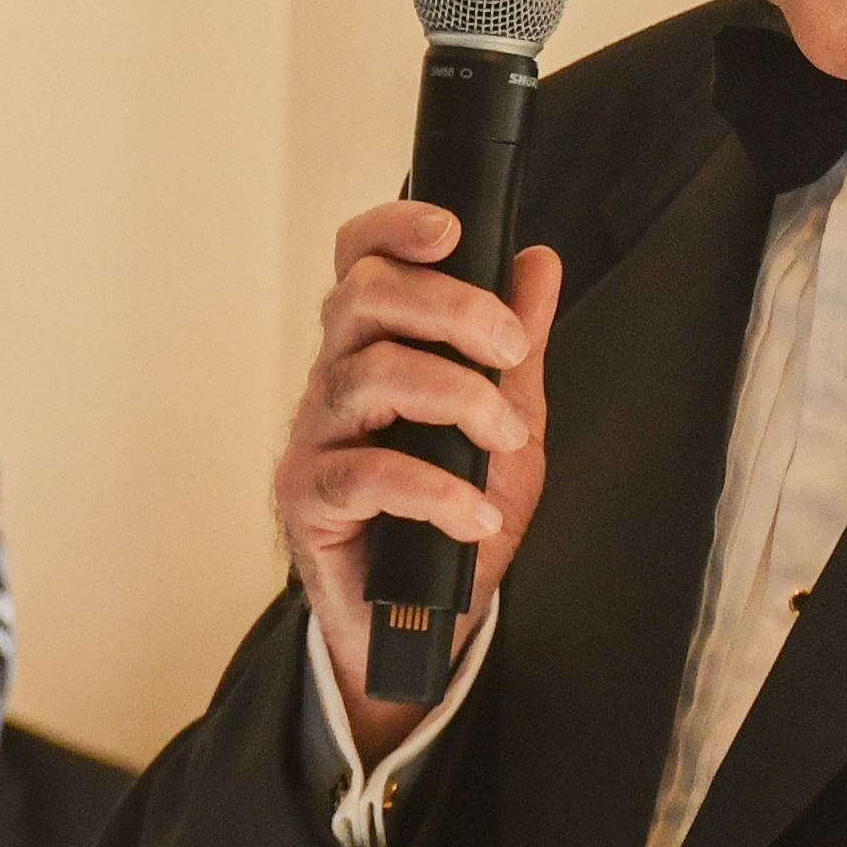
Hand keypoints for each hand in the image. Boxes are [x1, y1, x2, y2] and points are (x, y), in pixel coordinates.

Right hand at [274, 200, 565, 751]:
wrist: (423, 619)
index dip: (394, 227)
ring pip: (370, 375)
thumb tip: (537, 263)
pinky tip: (473, 514)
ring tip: (506, 441)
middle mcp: (336, 377)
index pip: (363, 261)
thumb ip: (516, 349)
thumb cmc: (455, 514)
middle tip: (513, 352)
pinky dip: (433, 490)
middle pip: (366, 298)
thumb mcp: (508, 425)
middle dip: (452, 309)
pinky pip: (365, 472)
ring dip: (456, 398)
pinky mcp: (308, 496)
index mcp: (376, 345)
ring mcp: (316, 435)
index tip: (450, 229)